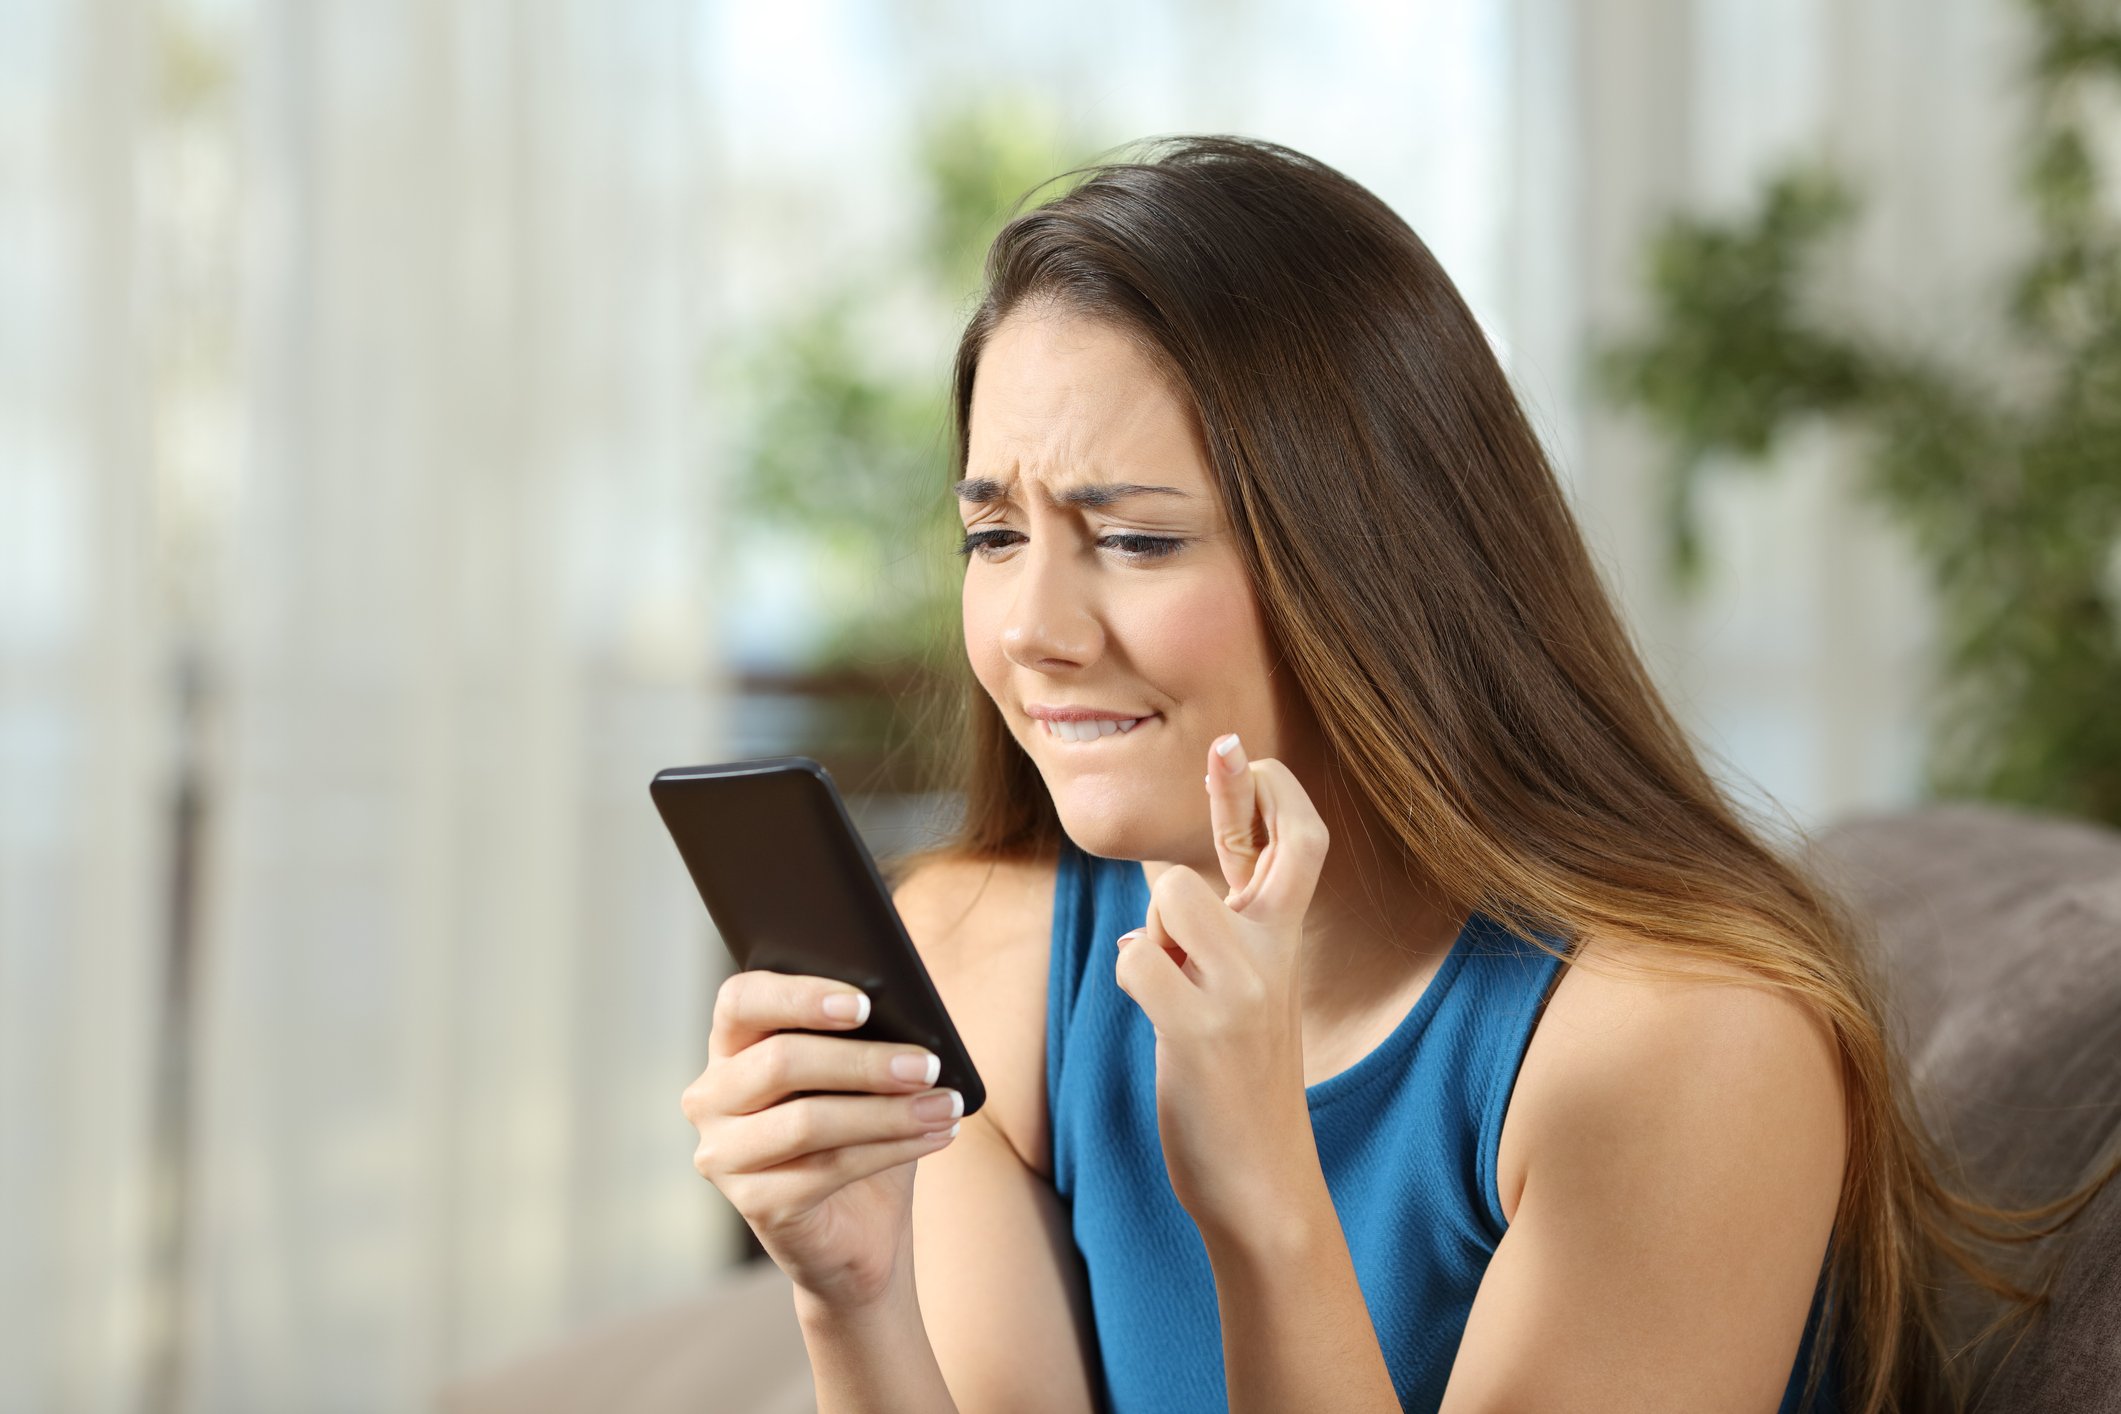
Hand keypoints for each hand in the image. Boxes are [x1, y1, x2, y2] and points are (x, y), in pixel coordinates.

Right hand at [679, 971, 964, 1311]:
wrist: (861, 1225)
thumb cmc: (860, 1128)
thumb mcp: (861, 1075)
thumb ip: (864, 1037)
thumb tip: (908, 1015)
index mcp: (731, 1046)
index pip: (742, 1001)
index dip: (799, 997)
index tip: (864, 1003)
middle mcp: (712, 1098)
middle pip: (781, 1062)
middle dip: (864, 1062)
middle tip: (928, 1064)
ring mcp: (725, 1156)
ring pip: (807, 1121)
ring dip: (888, 1112)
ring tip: (945, 1104)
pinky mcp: (756, 1204)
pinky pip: (828, 1169)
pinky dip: (892, 1149)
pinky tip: (936, 1135)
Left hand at [1112, 732, 1331, 1240]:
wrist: (1264, 1184)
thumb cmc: (1240, 1086)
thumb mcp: (1244, 997)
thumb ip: (1218, 936)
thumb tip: (1170, 873)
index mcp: (1285, 948)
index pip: (1300, 849)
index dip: (1275, 793)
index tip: (1245, 752)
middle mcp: (1276, 958)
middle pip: (1268, 848)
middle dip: (1236, 795)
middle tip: (1225, 751)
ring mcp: (1243, 991)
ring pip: (1174, 897)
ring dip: (1152, 931)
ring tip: (1168, 980)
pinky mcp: (1201, 1029)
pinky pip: (1139, 961)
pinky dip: (1132, 975)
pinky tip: (1152, 1010)